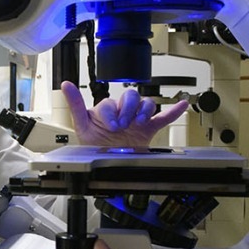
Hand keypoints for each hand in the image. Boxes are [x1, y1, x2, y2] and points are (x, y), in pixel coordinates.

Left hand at [62, 80, 188, 148]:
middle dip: (128, 110)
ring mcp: (136, 119)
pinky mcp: (149, 128)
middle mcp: (123, 111)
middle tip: (123, 125)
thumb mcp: (82, 125)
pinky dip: (173, 111)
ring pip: (146, 104)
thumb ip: (76, 104)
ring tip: (140, 121)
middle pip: (131, 97)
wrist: (107, 163)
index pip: (112, 102)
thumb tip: (66, 85)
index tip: (110, 126)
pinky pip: (163, 117)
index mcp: (108, 109)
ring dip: (144, 110)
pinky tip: (182, 104)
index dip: (111, 113)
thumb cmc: (94, 144)